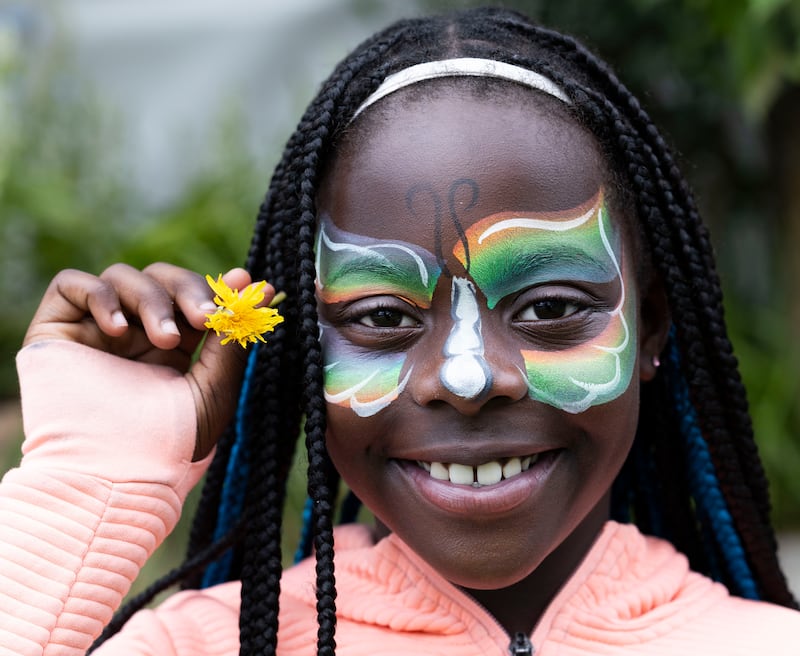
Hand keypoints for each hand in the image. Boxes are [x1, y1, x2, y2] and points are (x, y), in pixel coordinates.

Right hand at [23, 263, 274, 458]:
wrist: (118, 476)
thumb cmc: (170, 443)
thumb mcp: (215, 386)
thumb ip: (231, 338)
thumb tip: (261, 287)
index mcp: (170, 347)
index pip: (191, 298)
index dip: (216, 288)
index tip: (245, 284)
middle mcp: (132, 334)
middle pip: (161, 278)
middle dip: (188, 290)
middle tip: (204, 318)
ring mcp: (94, 330)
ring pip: (123, 276)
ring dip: (152, 300)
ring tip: (164, 340)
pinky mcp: (56, 330)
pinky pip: (71, 284)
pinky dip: (99, 295)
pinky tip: (118, 331)